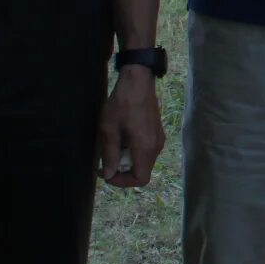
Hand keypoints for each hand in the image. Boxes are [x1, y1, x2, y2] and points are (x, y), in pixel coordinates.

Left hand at [97, 67, 164, 187]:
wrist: (138, 82)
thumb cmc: (121, 105)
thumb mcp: (109, 131)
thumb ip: (110, 155)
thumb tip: (109, 175)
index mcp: (145, 148)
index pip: (140, 179)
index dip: (123, 182)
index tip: (107, 173)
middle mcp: (156, 147)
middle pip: (142, 171)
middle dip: (123, 171)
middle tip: (105, 162)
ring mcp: (159, 139)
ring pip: (144, 161)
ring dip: (128, 161)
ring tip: (112, 149)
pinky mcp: (157, 132)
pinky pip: (146, 150)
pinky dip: (134, 152)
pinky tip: (122, 139)